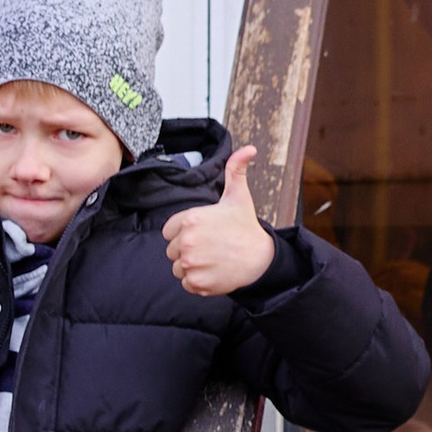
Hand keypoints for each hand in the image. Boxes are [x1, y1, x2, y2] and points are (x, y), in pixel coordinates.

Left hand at [162, 147, 275, 299]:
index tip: (204, 233)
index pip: (169, 231)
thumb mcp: (238, 196)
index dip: (185, 233)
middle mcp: (187, 242)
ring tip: (213, 259)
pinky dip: (197, 281)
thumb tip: (248, 148)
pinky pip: (186, 283)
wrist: (262, 259)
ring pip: (178, 268)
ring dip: (192, 266)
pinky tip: (214, 272)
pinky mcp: (196, 283)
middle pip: (172, 251)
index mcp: (190, 220)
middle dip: (188, 250)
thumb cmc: (245, 226)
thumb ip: (235, 171)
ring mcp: (191, 264)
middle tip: (211, 247)